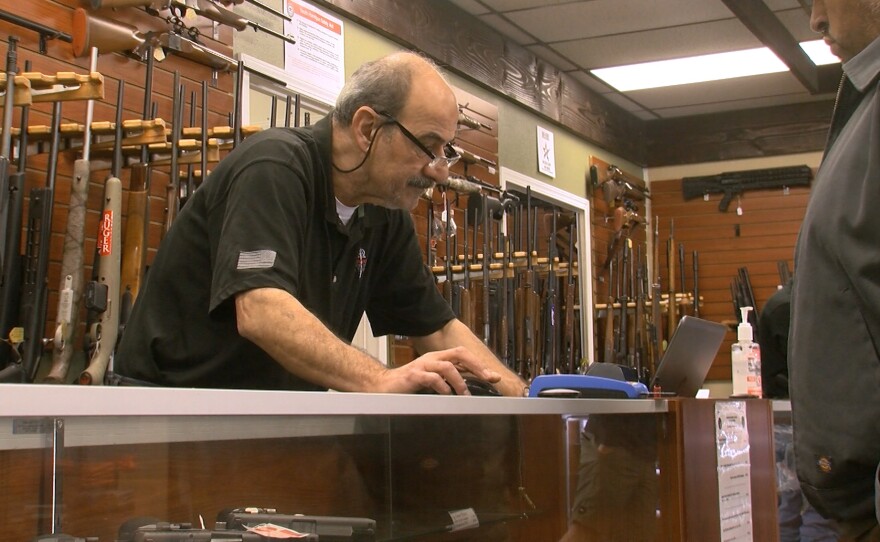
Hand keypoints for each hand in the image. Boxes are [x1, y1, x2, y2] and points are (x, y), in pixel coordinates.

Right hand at [379, 346, 501, 394]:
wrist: (383, 386)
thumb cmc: (410, 385)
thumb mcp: (433, 382)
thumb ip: (448, 381)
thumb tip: (470, 388)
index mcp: (438, 358)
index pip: (462, 355)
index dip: (479, 364)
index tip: (494, 377)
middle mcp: (432, 358)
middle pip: (458, 353)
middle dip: (476, 365)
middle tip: (487, 379)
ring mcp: (422, 366)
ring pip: (447, 366)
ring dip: (460, 380)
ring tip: (465, 395)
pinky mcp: (413, 376)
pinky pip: (431, 378)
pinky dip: (442, 387)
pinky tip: (446, 396)